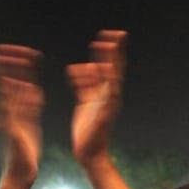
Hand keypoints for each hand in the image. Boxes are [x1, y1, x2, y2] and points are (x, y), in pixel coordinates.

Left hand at [0, 43, 43, 183]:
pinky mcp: (25, 121)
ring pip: (18, 87)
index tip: (1, 49)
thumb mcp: (14, 136)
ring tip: (31, 57)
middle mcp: (5, 110)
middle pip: (6, 79)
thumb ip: (12, 116)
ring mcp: (15, 115)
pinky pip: (27, 100)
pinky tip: (35, 83)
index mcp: (1, 111)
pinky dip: (30, 89)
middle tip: (24, 50)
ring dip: (23, 73)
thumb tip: (9, 96)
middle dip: (13, 63)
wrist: (21, 174)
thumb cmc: (17, 159)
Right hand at [67, 30, 126, 164]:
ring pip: (94, 75)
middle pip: (109, 68)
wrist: (90, 152)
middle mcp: (106, 94)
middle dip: (107, 52)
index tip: (117, 36)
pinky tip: (71, 72)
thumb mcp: (101, 113)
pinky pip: (83, 86)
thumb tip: (107, 75)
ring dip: (90, 64)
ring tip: (85, 56)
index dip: (116, 51)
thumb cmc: (96, 136)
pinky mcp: (86, 104)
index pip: (116, 67)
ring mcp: (96, 99)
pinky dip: (79, 77)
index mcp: (111, 94)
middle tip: (105, 37)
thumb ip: (104, 94)